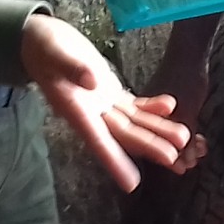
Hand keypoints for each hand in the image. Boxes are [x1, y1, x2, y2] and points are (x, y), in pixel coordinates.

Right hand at [20, 13, 194, 190]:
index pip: (98, 140)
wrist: (39, 39)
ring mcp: (101, 103)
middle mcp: (90, 112)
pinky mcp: (108, 91)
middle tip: (174, 158)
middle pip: (124, 134)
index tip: (132, 184)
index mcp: (75, 109)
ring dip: (157, 129)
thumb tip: (91, 82)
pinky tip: (169, 106)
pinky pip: (132, 104)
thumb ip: (73, 68)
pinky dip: (150, 107)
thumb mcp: (54, 53)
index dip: (115, 162)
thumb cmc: (42, 47)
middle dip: (149, 146)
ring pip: (133, 122)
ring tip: (184, 136)